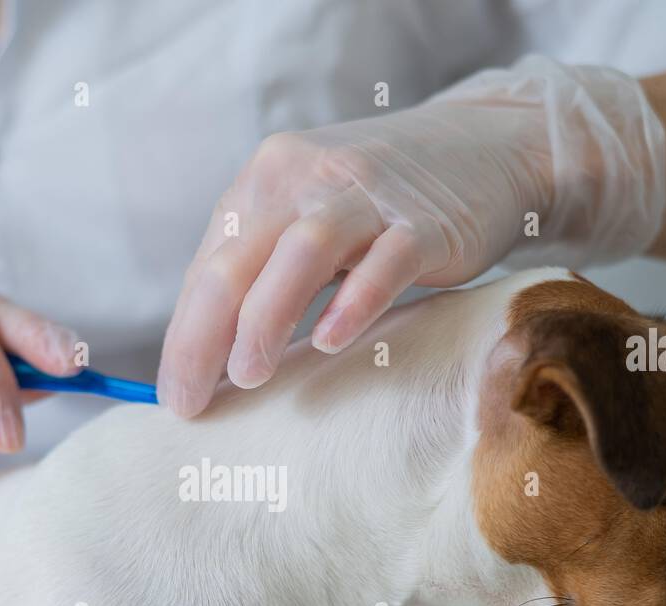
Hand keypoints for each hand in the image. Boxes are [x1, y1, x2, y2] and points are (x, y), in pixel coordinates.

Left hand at [158, 55, 665, 416]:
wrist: (489, 145)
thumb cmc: (382, 202)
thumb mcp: (309, 217)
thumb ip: (264, 269)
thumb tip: (210, 355)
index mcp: (266, 181)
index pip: (209, 266)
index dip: (184, 336)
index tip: (176, 396)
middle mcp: (305, 178)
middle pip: (238, 261)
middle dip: (203, 338)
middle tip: (193, 400)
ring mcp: (366, 196)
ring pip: (300, 253)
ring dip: (266, 319)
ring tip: (249, 375)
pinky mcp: (425, 222)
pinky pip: (383, 263)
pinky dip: (352, 302)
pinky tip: (329, 342)